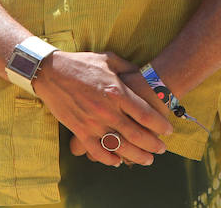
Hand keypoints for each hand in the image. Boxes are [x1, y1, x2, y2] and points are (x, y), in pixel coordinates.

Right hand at [33, 51, 174, 166]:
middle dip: (152, 144)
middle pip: (136, 134)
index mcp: (117, 92)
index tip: (168, 131)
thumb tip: (142, 74)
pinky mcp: (79, 130)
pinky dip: (108, 159)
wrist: (51, 72)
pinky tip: (117, 162)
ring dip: (135, 156)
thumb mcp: (110, 59)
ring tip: (147, 160)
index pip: (145, 114)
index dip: (160, 125)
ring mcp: (92, 123)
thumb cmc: (82, 63)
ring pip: (119, 146)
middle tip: (162, 149)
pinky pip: (96, 150)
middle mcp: (107, 110)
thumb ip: (129, 69)